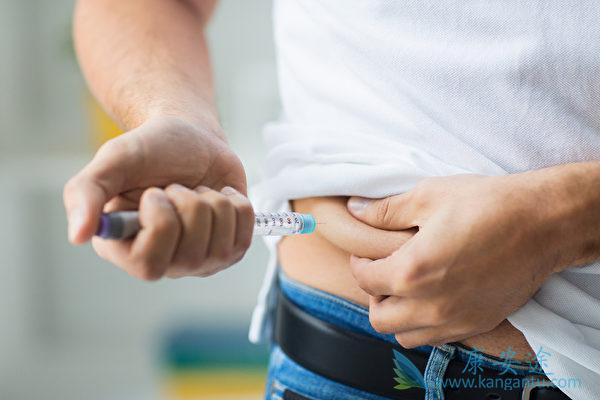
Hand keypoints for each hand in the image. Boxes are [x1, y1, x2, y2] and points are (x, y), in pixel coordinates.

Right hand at [64, 116, 252, 279]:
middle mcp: (164, 263)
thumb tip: (77, 235)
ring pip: (223, 236)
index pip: (149, 263)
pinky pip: (246, 226)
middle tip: (176, 188)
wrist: (191, 138)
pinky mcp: (231, 247)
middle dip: (189, 202)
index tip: (155, 192)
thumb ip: (86, 192)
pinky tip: (217, 195)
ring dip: (212, 198)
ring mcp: (201, 261)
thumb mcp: (114, 160)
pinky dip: (235, 200)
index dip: (160, 221)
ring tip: (195, 190)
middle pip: (192, 248)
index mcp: (125, 249)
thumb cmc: (150, 150)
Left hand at [347, 174, 558, 347]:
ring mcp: (455, 320)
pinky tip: (432, 298)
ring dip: (396, 314)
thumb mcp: (428, 196)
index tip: (365, 254)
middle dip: (373, 294)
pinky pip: (436, 338)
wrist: (543, 223)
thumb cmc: (487, 204)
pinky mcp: (476, 324)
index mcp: (412, 271)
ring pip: (405, 335)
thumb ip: (386, 210)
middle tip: (383, 271)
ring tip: (405, 288)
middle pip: (379, 317)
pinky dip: (423, 324)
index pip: (365, 280)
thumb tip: (355, 209)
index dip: (359, 264)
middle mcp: (430, 304)